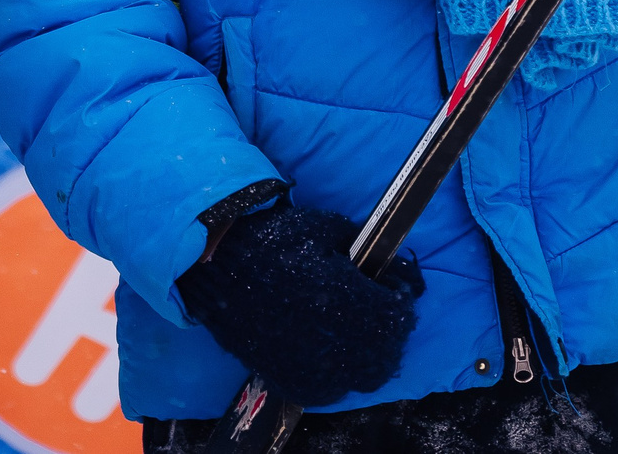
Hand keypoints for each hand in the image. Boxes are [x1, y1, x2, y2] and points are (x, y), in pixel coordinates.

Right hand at [176, 199, 421, 406]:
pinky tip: (324, 345)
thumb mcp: (327, 230)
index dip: (398, 299)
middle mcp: (336, 346)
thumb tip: (395, 267)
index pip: (398, 317)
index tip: (390, 286)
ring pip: (361, 376)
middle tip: (373, 309)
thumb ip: (365, 251)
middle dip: (386, 331)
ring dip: (364, 354)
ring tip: (350, 328)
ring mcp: (313, 369)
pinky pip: (329, 387)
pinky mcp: (291, 381)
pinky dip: (335, 369)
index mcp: (350, 304)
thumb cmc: (274, 240)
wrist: (218, 266)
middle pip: (385, 355)